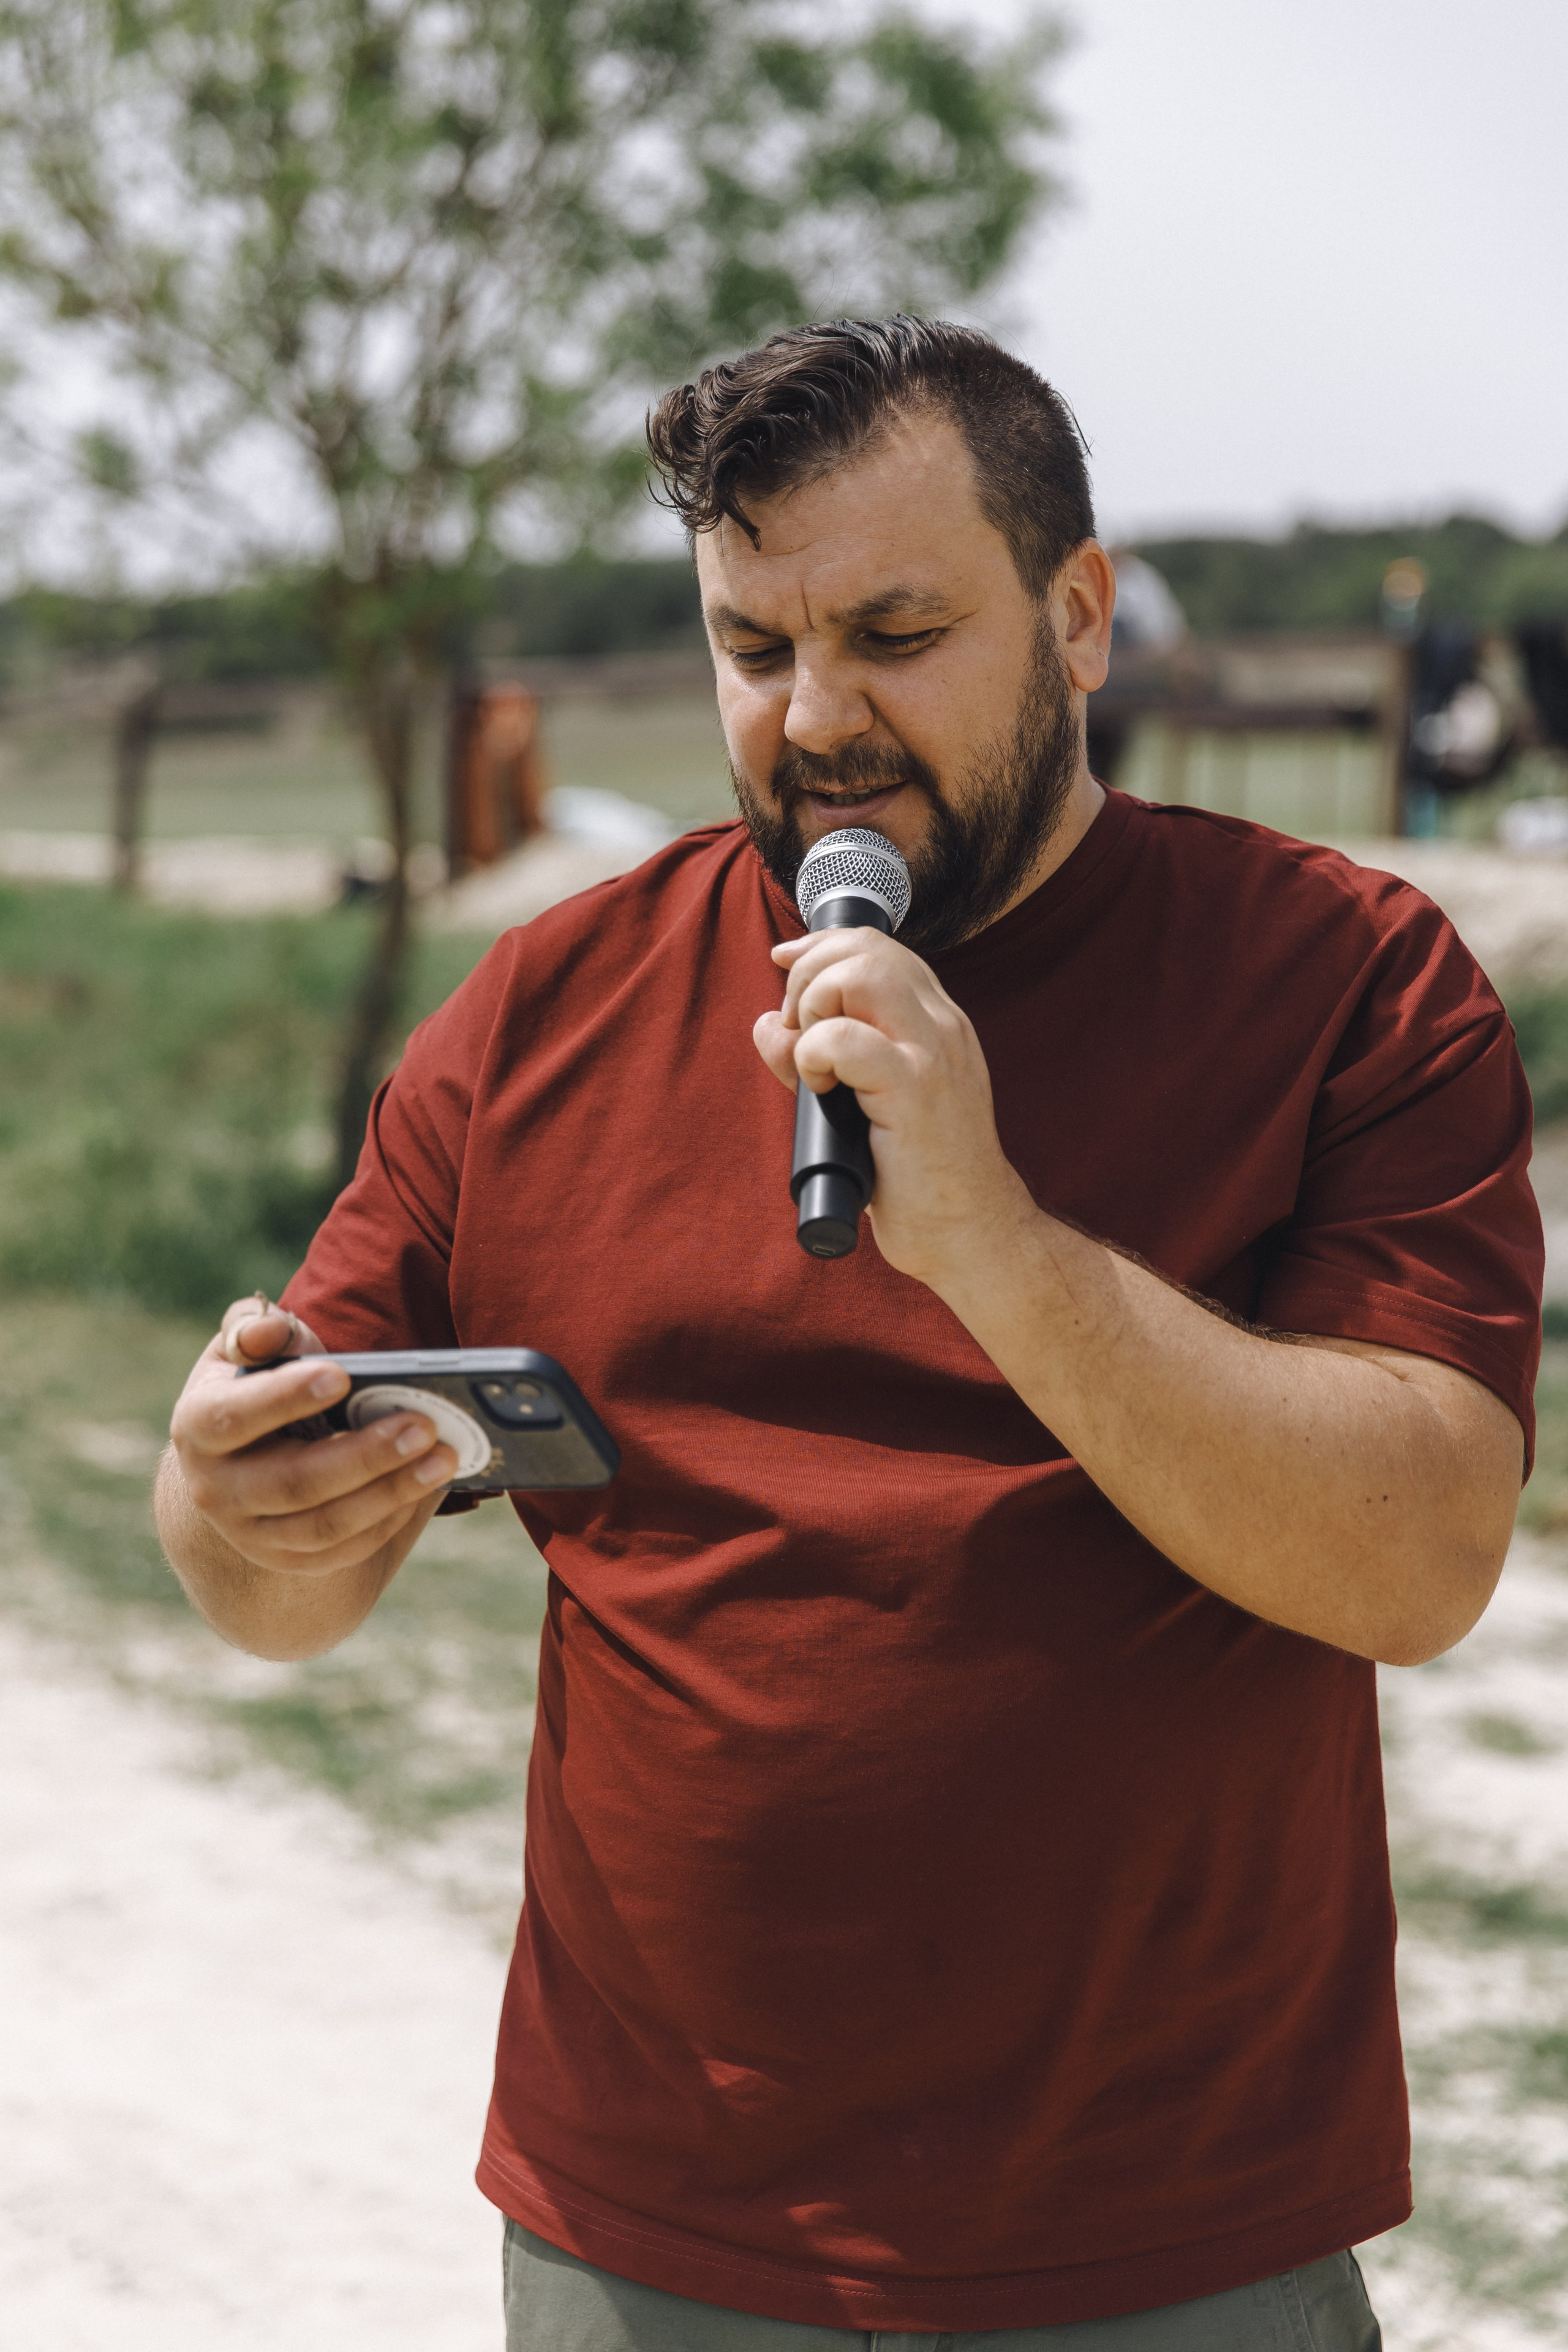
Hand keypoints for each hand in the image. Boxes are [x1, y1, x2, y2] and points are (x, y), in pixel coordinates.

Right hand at [168, 1295, 456, 1578]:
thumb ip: (254, 1328)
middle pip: (294, 1482)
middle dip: (364, 1455)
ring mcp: (252, 1534)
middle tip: (424, 1424)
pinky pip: (346, 1549)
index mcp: (196, 1427)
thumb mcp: (242, 1348)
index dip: (284, 1397)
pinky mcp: (290, 1558)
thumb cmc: (252, 1385)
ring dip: (391, 1493)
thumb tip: (273, 1330)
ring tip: (444, 1458)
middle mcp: (216, 1490)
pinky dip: (391, 1519)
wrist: (236, 1459)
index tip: (341, 1376)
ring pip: (326, 1525)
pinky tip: (428, 1486)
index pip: (234, 1416)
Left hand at [752, 928, 1034, 1289]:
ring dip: (812, 1006)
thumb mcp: (864, 1102)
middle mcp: (942, 1026)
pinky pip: (844, 1039)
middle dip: (808, 976)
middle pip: (864, 948)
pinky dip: (813, 1054)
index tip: (786, 968)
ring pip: (859, 975)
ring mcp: (932, 1055)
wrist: (971, 1232)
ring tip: (812, 1057)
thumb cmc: (918, 1174)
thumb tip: (768, 1025)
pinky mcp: (915, 1091)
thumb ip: (819, 1055)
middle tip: (796, 1030)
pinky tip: (822, 1088)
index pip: (877, 946)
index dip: (821, 946)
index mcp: (936, 1022)